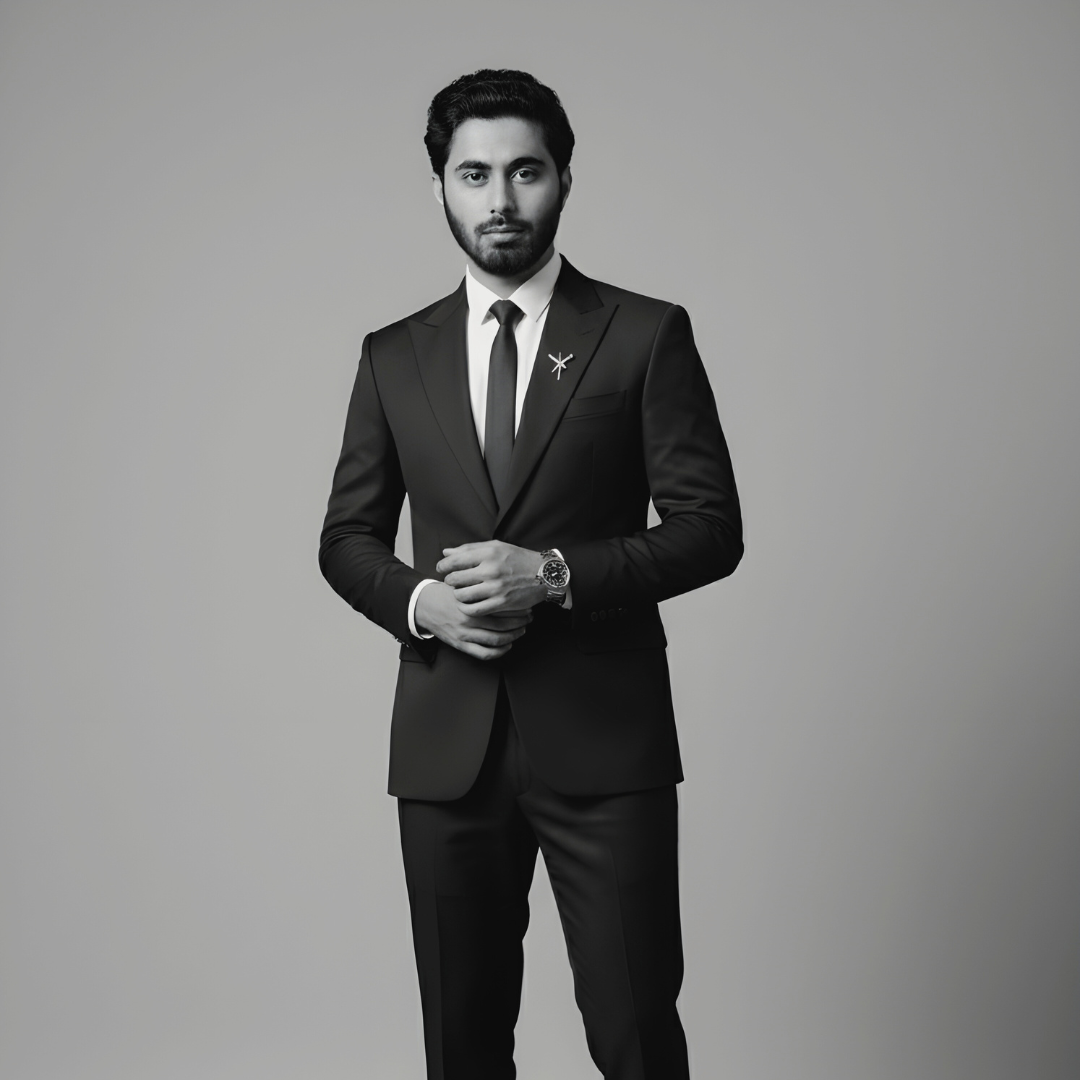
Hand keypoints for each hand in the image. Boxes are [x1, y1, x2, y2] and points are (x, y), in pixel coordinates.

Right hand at [414, 580, 531, 660]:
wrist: (424, 606)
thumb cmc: (445, 594)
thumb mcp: (462, 582)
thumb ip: (478, 580)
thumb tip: (500, 576)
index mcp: (470, 602)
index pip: (500, 607)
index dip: (516, 608)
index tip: (526, 605)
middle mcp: (469, 619)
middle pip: (502, 624)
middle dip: (520, 622)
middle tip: (528, 618)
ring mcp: (465, 634)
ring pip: (496, 640)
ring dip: (513, 636)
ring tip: (521, 630)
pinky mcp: (460, 645)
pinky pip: (484, 653)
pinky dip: (499, 651)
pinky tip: (507, 645)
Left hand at [437, 541, 546, 615]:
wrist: (544, 574)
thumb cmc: (518, 559)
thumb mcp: (496, 547)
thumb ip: (470, 549)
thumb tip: (446, 553)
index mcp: (488, 553)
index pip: (454, 561)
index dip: (443, 566)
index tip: (442, 569)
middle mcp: (490, 570)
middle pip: (455, 579)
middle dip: (450, 581)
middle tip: (453, 582)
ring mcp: (496, 588)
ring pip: (462, 596)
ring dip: (458, 595)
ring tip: (461, 593)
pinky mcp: (501, 603)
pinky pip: (474, 609)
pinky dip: (467, 608)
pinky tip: (470, 604)